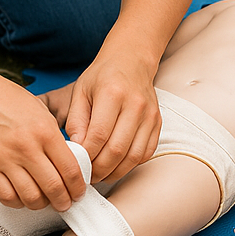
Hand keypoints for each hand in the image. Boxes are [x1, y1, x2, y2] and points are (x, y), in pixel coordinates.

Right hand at [0, 72, 86, 211]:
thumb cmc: (9, 101)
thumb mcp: (42, 112)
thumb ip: (56, 139)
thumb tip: (70, 165)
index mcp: (45, 131)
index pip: (70, 169)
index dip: (78, 187)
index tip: (79, 192)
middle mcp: (26, 147)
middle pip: (53, 187)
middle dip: (64, 201)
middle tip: (66, 203)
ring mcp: (4, 159)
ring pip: (31, 197)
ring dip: (42, 205)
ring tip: (46, 202)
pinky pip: (6, 197)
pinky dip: (19, 203)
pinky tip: (24, 198)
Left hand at [40, 47, 160, 182]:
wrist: (132, 60)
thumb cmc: (102, 76)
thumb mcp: (80, 91)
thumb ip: (76, 121)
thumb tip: (77, 149)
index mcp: (113, 93)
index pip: (99, 135)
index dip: (86, 155)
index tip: (76, 163)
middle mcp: (135, 105)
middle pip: (117, 150)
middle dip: (99, 169)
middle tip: (86, 175)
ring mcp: (150, 115)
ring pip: (133, 156)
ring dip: (115, 172)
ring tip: (100, 174)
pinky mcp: (158, 123)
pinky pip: (145, 153)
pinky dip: (130, 165)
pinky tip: (116, 165)